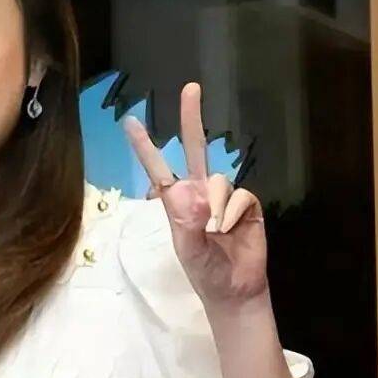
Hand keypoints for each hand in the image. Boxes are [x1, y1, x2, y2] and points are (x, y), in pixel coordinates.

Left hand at [124, 83, 266, 308]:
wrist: (233, 289)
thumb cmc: (203, 270)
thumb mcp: (187, 251)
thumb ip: (188, 225)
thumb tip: (197, 199)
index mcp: (177, 201)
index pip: (158, 168)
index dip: (145, 146)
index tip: (131, 122)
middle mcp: (199, 192)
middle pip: (195, 148)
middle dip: (192, 118)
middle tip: (190, 88)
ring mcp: (223, 196)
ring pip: (220, 180)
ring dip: (216, 206)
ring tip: (215, 233)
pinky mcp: (247, 203)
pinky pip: (240, 196)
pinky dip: (233, 212)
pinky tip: (232, 230)